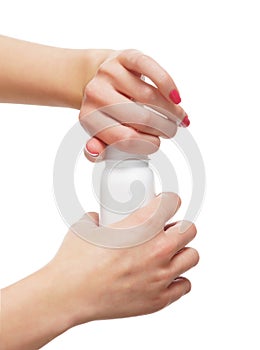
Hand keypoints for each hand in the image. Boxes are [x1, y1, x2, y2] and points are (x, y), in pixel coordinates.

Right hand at [1, 193, 198, 348]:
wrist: (68, 295)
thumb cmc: (75, 263)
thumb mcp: (86, 227)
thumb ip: (98, 218)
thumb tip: (99, 219)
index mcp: (141, 225)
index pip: (172, 201)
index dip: (169, 201)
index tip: (166, 204)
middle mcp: (157, 248)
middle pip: (189, 229)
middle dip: (179, 227)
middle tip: (167, 231)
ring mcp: (160, 275)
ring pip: (192, 256)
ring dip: (181, 252)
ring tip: (168, 254)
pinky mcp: (159, 299)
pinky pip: (184, 285)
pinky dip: (177, 279)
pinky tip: (164, 277)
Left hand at [79, 50, 189, 160]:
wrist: (99, 78)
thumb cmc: (104, 110)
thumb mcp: (99, 132)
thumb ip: (98, 148)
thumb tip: (94, 151)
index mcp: (89, 117)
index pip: (124, 139)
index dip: (147, 145)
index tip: (156, 144)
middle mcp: (95, 93)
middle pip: (140, 118)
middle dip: (163, 128)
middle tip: (171, 132)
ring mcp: (109, 72)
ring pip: (149, 96)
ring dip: (170, 110)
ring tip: (177, 118)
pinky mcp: (125, 56)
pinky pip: (149, 68)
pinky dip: (167, 84)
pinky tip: (175, 97)